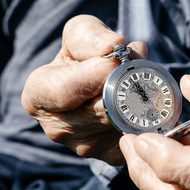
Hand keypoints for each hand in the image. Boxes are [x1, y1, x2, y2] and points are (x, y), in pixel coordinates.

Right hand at [22, 15, 146, 164]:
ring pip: (123, 122)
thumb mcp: (80, 33)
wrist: (98, 80)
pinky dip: (151, 115)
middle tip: (138, 65)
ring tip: (142, 79)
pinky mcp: (114, 156)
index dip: (94, 75)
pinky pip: (139, 135)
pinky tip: (150, 100)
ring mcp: (86, 147)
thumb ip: (91, 36)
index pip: (64, 92)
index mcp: (38, 98)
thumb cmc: (84, 54)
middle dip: (125, 85)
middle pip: (100, 110)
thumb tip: (112, 46)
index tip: (116, 60)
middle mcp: (58, 129)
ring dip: (142, 98)